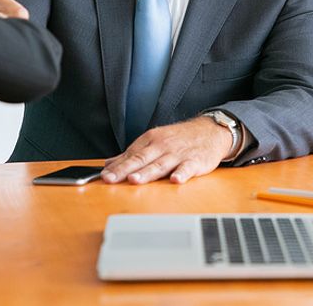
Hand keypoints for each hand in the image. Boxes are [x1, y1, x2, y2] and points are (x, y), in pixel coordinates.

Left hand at [101, 117, 232, 184]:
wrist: (209, 131)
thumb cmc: (179, 139)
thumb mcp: (154, 141)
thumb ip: (132, 154)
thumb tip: (109, 164)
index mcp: (151, 140)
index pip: (130, 155)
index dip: (116, 166)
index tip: (103, 176)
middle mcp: (162, 146)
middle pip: (141, 159)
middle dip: (125, 169)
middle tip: (111, 178)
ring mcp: (178, 154)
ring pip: (160, 164)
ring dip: (147, 172)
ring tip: (134, 180)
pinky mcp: (195, 161)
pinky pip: (188, 168)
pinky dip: (182, 173)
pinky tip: (175, 180)